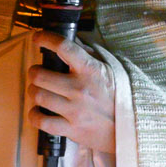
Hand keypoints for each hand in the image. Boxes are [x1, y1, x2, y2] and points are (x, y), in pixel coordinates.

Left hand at [25, 34, 116, 154]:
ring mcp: (75, 110)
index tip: (37, 37)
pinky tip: (38, 111)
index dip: (46, 39)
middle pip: (40, 75)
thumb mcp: (110, 69)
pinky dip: (35, 115)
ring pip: (38, 96)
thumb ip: (89, 55)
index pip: (64, 48)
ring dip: (34, 92)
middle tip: (37, 73)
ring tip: (39, 91)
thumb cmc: (119, 95)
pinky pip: (41, 121)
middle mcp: (80, 89)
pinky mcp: (71, 129)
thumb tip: (72, 40)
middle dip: (34, 72)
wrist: (131, 127)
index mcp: (91, 70)